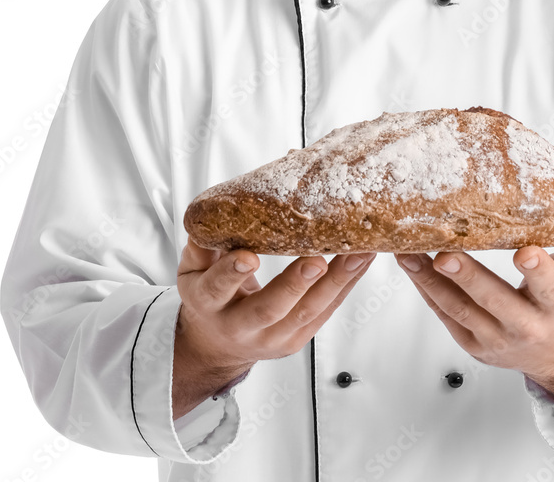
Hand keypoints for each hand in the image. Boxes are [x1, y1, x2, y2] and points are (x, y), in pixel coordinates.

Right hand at [173, 240, 375, 417]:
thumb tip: (215, 209)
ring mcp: (273, 337)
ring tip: (358, 254)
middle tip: (316, 262)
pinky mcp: (298, 338)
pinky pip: (326, 311)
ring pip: (308, 311)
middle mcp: (241, 327)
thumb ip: (202, 242)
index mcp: (208, 304)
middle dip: (295, 285)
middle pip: (270, 309)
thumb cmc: (208, 298)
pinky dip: (346, 284)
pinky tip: (362, 261)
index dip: (231, 273)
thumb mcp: (192, 270)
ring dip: (336, 281)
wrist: (215, 344)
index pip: (217, 289)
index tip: (249, 257)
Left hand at [395, 241, 553, 426]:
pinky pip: (445, 314)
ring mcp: (496, 339)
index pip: (549, 287)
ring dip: (431, 280)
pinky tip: (410, 266)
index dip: (538, 271)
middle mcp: (526, 326)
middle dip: (468, 277)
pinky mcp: (472, 344)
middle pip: (494, 300)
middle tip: (446, 255)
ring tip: (408, 254)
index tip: (525, 252)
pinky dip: (426, 289)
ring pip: (459, 309)